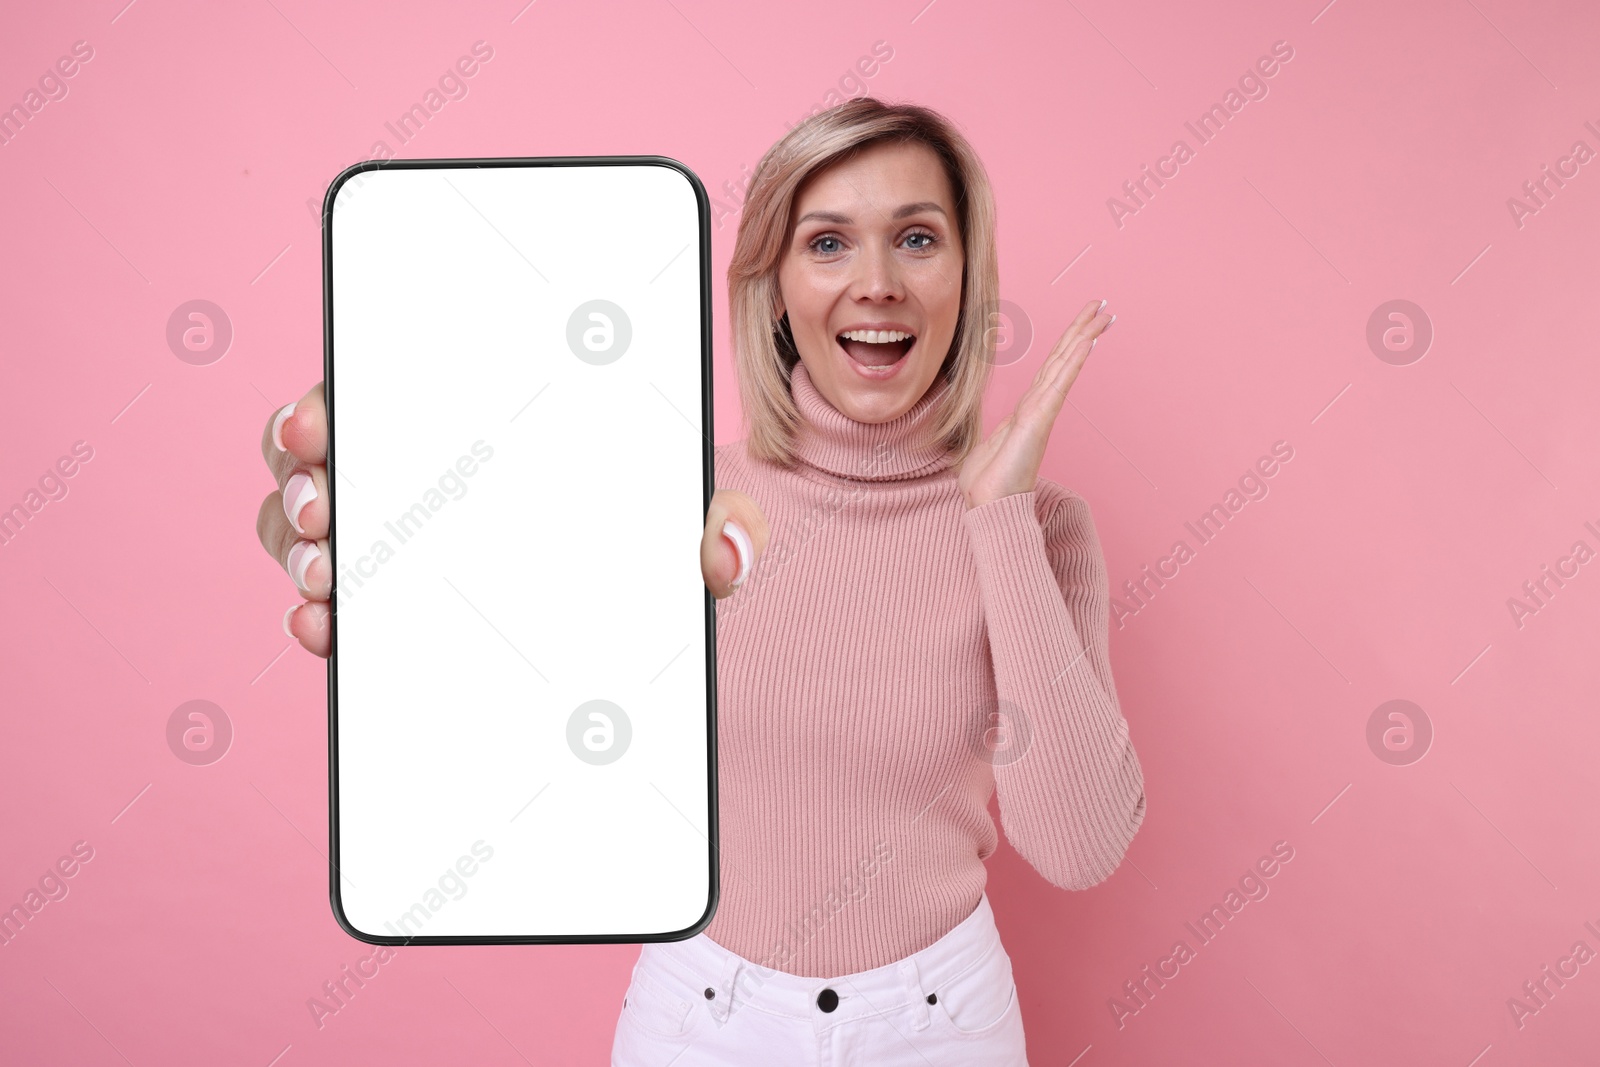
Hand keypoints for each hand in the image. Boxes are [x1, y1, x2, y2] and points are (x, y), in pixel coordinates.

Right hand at [260, 382, 770, 657]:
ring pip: (299, 525)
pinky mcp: (377, 601)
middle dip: (297, 477)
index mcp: (463, 414)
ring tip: (330, 577)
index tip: (318, 425)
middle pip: (310, 455)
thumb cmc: (636, 530)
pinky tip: (327, 632)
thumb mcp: (678, 515)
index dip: (325, 399)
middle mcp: (406, 464)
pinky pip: (320, 600)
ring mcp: (382, 533)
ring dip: (298, 548)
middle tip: (324, 508)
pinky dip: (314, 615)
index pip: (370, 385)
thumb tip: (729, 551)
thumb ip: (716, 522)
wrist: (624, 613)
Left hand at [958, 298, 1114, 509]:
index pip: (1051, 368)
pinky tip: (1086, 341)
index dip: (1067, 343)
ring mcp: (1041, 412)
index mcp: (1028, 409)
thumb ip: (992, 435)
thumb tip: (985, 436)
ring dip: (1082, 337)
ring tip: (1101, 315)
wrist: (989, 505)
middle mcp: (1038, 406)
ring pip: (1064, 365)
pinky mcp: (1039, 420)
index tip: (1083, 323)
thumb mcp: (986, 446)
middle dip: (1082, 330)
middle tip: (1101, 307)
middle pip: (1063, 359)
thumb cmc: (987, 482)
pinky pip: (1059, 384)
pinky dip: (1073, 361)